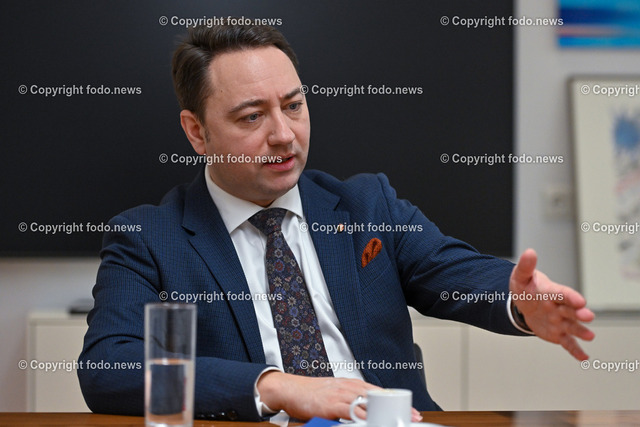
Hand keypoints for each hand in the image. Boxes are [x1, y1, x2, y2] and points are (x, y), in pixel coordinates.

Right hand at [257, 371, 422, 421]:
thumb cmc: (313, 393)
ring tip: (396, 421)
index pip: (382, 392)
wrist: (291, 388)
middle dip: (397, 409)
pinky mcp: (332, 405)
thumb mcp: (337, 393)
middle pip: (380, 398)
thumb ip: (353, 401)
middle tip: (411, 417)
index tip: (412, 411)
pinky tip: (372, 423)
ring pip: (369, 405)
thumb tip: (367, 412)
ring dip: (385, 414)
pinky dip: (363, 418)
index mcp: (354, 384)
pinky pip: (352, 412)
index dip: (398, 402)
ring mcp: (342, 395)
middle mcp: (350, 387)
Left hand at [509, 248, 595, 360]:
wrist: (523, 303)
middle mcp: (560, 307)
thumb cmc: (526, 288)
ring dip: (580, 331)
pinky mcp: (557, 334)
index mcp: (552, 292)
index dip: (570, 296)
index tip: (579, 300)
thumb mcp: (521, 277)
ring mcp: (560, 321)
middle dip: (579, 313)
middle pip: (571, 310)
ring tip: (590, 336)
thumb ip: (525, 266)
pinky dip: (575, 349)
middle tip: (588, 316)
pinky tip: (584, 357)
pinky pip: (567, 342)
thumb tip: (529, 252)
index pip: (562, 293)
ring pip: (572, 326)